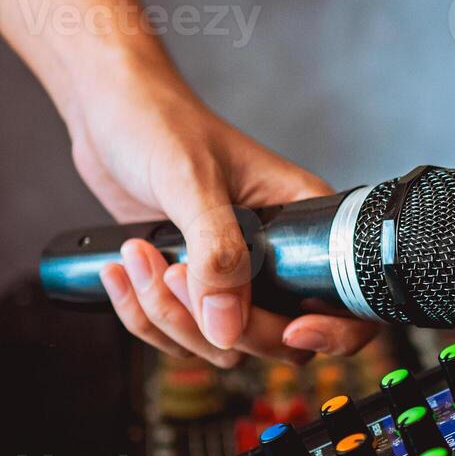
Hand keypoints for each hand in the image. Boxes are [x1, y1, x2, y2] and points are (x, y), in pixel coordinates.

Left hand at [65, 66, 376, 366]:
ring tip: (137, 257)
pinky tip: (123, 269)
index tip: (290, 332)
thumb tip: (229, 327)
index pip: (345, 299)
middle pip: (280, 339)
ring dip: (169, 316)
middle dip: (222, 325)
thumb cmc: (161, 122)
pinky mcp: (193, 288)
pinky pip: (179, 335)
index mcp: (304, 220)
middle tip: (176, 273)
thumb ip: (217, 252)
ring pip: (223, 344)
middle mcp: (277, 257)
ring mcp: (234, 278)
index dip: (330, 330)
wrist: (109, 111)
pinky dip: (143, 314)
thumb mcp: (193, 181)